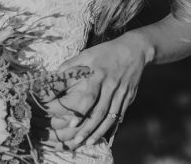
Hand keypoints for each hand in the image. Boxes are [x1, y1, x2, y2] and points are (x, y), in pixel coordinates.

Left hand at [49, 32, 152, 148]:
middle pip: (100, 111)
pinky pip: (120, 114)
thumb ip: (72, 64)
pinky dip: (113, 126)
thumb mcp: (88, 53)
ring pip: (111, 116)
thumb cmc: (107, 51)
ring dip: (101, 131)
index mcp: (99, 74)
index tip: (72, 124)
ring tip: (90, 142)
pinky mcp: (129, 96)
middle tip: (78, 140)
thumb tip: (55, 73)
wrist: (135, 49)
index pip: (90, 97)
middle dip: (89, 127)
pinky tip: (106, 135)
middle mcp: (111, 85)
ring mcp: (122, 92)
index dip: (81, 112)